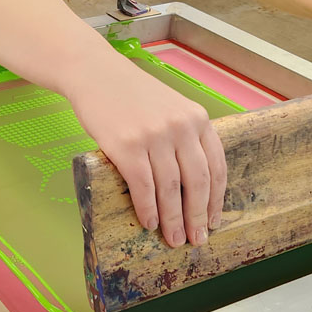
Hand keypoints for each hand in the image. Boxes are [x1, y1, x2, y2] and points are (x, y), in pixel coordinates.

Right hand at [69, 59, 226, 247]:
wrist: (95, 72)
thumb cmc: (131, 94)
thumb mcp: (170, 108)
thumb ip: (185, 137)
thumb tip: (191, 187)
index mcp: (197, 118)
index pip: (216, 166)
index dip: (216, 199)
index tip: (213, 220)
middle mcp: (180, 126)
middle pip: (197, 182)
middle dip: (197, 217)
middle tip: (196, 239)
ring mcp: (153, 136)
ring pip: (171, 189)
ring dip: (173, 220)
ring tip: (173, 239)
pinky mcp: (126, 146)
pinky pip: (143, 187)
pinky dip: (147, 210)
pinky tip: (149, 222)